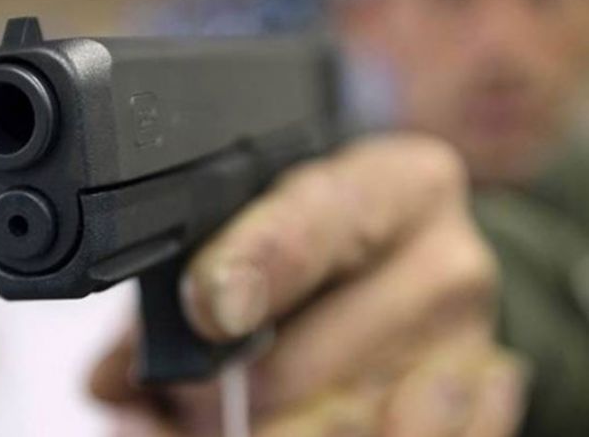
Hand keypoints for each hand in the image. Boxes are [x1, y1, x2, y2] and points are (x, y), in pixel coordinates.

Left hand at [90, 134, 527, 436]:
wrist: (418, 266)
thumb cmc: (331, 237)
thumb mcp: (273, 223)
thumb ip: (191, 284)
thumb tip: (117, 383)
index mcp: (394, 185)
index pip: (321, 219)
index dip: (258, 262)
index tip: (209, 307)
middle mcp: (444, 262)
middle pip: (311, 358)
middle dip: (223, 394)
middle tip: (187, 392)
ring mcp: (470, 345)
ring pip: (346, 424)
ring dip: (267, 432)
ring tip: (235, 417)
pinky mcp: (482, 403)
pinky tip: (306, 422)